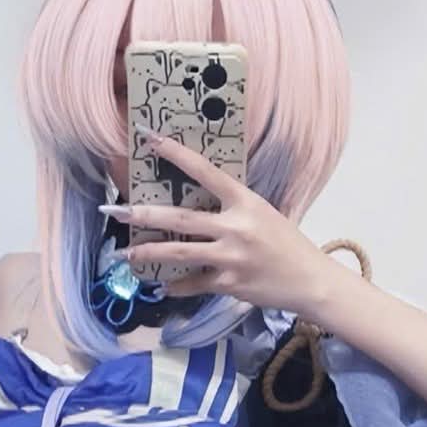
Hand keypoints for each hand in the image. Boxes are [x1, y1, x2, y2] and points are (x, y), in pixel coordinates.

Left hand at [111, 136, 334, 318]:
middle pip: (182, 219)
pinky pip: (194, 283)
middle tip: (117, 212)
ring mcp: (230, 258)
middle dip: (146, 216)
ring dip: (150, 253)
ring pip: (181, 253)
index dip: (177, 154)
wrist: (309, 280)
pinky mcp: (228, 284)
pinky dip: (177, 286)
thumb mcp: (262, 213)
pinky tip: (163, 286)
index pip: (206, 172)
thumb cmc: (285, 243)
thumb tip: (199, 199)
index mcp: (245, 202)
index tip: (151, 141)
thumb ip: (232, 207)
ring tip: (126, 254)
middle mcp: (236, 228)